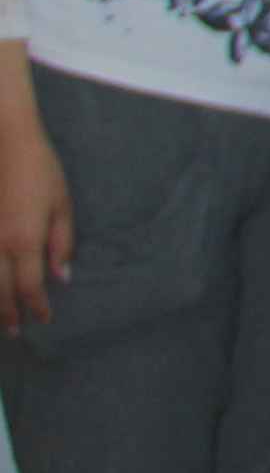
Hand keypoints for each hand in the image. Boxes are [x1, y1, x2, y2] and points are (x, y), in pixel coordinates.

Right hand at [0, 120, 68, 329]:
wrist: (4, 140)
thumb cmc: (39, 169)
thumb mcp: (62, 204)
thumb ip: (62, 242)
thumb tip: (61, 277)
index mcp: (25, 240)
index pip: (30, 287)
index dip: (36, 307)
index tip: (43, 319)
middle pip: (0, 291)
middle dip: (8, 315)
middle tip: (15, 332)